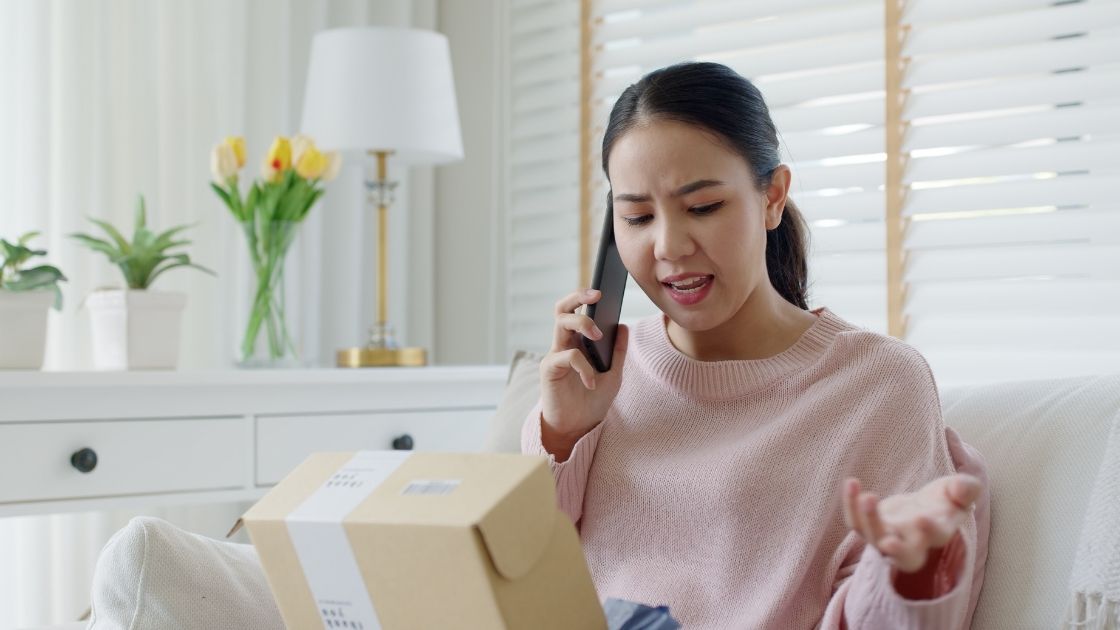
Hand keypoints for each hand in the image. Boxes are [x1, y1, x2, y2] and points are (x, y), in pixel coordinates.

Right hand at [539, 288, 628, 459]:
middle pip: (563, 308)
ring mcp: (555, 354)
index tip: (605, 290)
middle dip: (578, 296)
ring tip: (598, 336)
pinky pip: (568, 356)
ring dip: (583, 323)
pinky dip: (584, 367)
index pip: (578, 311)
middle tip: (597, 295)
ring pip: (561, 322)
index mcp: (578, 342)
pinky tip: (591, 383)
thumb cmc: (592, 401)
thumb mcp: (613, 375)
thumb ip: (617, 352)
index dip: (586, 298)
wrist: (578, 428)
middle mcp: (564, 343)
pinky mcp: (549, 369)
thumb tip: (622, 326)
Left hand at [842, 474, 980, 572]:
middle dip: (896, 550)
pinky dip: (850, 504)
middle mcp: (912, 542)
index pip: (936, 539)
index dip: (930, 531)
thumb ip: (966, 489)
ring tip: (867, 497)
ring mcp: (888, 537)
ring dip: (868, 520)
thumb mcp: (960, 492)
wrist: (925, 508)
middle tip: (887, 541)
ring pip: (874, 538)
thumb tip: (963, 487)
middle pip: (903, 556)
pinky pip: (855, 521)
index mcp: (938, 534)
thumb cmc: (947, 501)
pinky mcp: (869, 526)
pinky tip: (852, 482)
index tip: (922, 518)